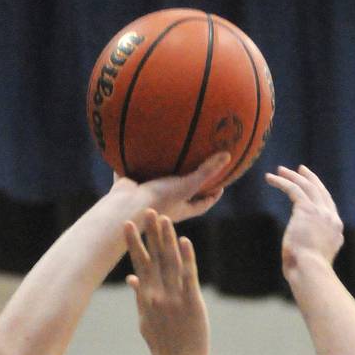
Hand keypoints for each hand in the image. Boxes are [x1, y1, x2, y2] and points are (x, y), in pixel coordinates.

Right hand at [111, 151, 228, 223]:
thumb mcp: (187, 185)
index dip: (212, 197)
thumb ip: (206, 171)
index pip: (201, 205)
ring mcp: (145, 195)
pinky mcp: (128, 187)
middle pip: (179, 193)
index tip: (221, 187)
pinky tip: (131, 146)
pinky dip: (129, 162)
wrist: (126, 206)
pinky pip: (130, 172)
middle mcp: (163, 203)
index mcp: (180, 208)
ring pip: (154, 181)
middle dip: (187, 183)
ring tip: (164, 154)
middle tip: (196, 167)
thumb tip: (228, 155)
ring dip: (158, 171)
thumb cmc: (160, 200)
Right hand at [125, 210, 208, 354]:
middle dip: (148, 234)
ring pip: (170, 263)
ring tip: (162, 219)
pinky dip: (187, 259)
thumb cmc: (163, 347)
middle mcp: (158, 294)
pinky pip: (189, 277)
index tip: (126, 223)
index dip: (133, 243)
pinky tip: (184, 242)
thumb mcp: (145, 321)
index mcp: (146, 297)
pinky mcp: (192, 303)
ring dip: (166, 239)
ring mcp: (175, 298)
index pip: (139, 264)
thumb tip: (131, 278)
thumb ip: (139, 297)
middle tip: (145, 209)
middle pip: (153, 258)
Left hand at [266, 165, 343, 281]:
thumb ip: (309, 251)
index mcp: (335, 230)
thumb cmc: (306, 273)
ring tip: (280, 171)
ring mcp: (321, 213)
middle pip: (320, 192)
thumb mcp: (312, 260)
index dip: (319, 194)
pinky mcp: (306, 210)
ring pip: (307, 187)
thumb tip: (297, 255)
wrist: (311, 271)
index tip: (310, 186)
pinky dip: (282, 182)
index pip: (328, 206)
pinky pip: (294, 189)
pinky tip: (270, 178)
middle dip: (309, 179)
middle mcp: (331, 218)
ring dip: (293, 177)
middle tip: (300, 169)